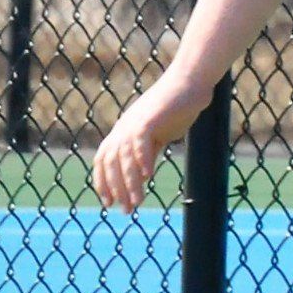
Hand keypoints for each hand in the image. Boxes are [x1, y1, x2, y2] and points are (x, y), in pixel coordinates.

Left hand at [92, 71, 206, 210]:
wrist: (189, 83)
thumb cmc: (176, 108)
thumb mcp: (157, 135)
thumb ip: (147, 153)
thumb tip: (140, 177)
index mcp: (123, 130)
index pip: (104, 159)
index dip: (103, 181)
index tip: (109, 202)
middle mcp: (124, 127)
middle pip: (112, 162)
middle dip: (117, 188)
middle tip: (126, 209)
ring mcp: (135, 122)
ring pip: (125, 157)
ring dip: (129, 181)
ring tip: (137, 201)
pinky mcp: (149, 118)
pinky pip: (140, 141)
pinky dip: (142, 159)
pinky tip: (149, 175)